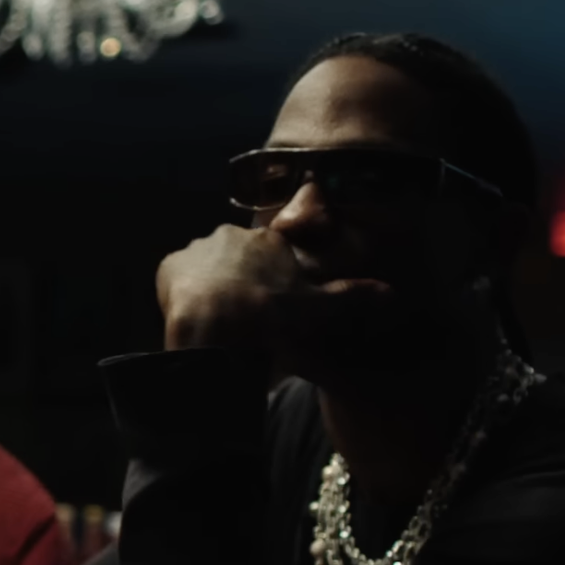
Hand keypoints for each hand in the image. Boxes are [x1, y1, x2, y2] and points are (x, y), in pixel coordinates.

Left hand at [156, 225, 389, 360]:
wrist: (219, 330)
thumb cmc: (273, 318)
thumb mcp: (320, 309)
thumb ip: (353, 298)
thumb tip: (394, 294)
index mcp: (270, 241)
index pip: (272, 254)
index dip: (273, 283)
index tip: (271, 310)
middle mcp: (233, 235)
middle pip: (238, 259)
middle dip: (241, 283)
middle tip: (245, 320)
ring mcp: (199, 248)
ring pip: (206, 268)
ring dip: (211, 289)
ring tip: (219, 324)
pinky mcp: (170, 266)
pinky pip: (178, 280)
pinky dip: (184, 297)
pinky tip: (195, 320)